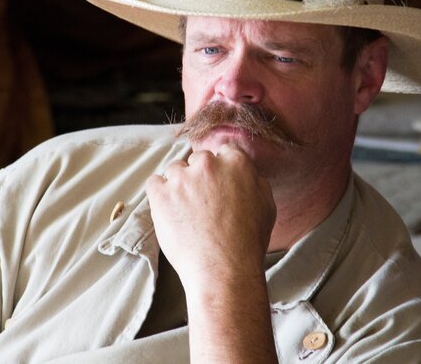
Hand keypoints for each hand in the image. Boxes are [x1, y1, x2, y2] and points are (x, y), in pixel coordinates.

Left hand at [145, 143, 276, 292]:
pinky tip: (169, 209)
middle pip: (198, 159)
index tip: (219, 184)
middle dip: (199, 176)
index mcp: (236, 163)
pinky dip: (159, 193)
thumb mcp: (266, 204)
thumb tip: (243, 172)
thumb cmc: (248, 243)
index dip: (222, 169)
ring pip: (175, 170)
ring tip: (186, 211)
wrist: (224, 270)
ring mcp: (182, 178)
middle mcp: (208, 164)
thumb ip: (253, 179)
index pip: (224, 151)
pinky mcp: (161, 194)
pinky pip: (154, 182)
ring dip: (179, 184)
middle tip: (203, 202)